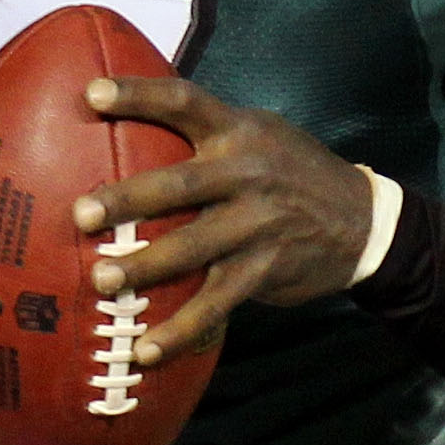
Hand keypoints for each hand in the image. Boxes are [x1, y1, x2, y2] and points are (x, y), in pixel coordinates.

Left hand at [73, 76, 374, 365]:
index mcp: (238, 131)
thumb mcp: (260, 136)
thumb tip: (131, 134)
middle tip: (80, 214)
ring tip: (100, 281)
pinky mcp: (265, 269)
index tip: (91, 93)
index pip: (184, 102)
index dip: (138, 94)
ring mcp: (257, 224)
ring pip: (192, 247)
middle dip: (127, 199)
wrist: (363, 221)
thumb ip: (209, 135)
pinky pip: (216, 303)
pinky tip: (146, 350)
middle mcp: (247, 173)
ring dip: (143, 267)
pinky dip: (179, 330)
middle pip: (179, 184)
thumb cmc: (291, 175)